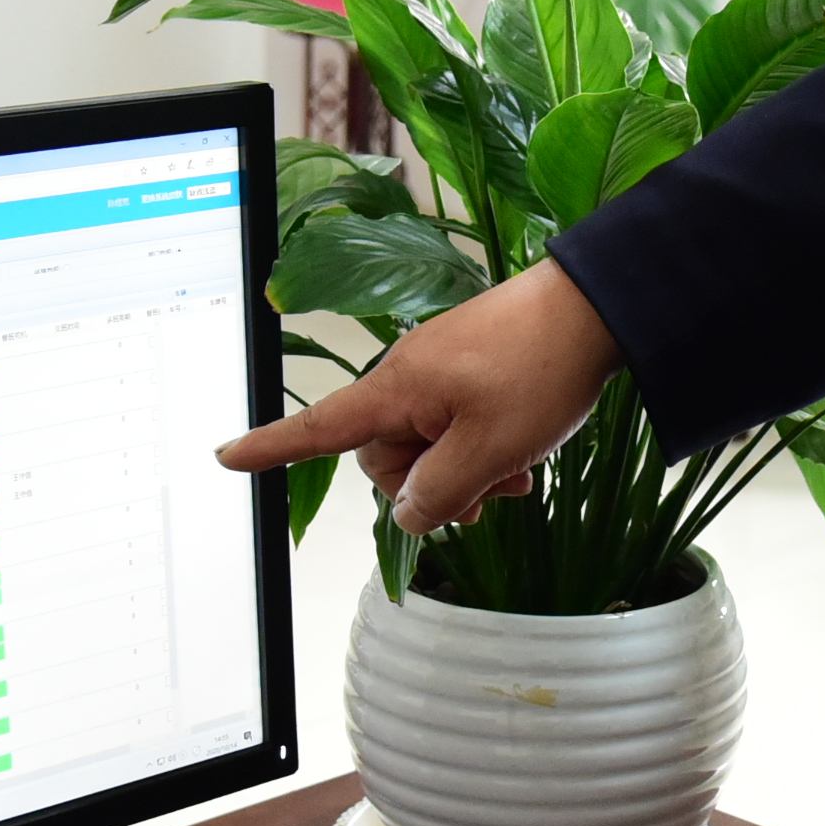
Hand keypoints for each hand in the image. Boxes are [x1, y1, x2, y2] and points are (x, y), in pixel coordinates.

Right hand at [215, 261, 623, 531]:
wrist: (597, 309)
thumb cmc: (541, 368)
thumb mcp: (489, 450)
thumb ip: (437, 493)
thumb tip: (405, 516)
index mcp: (397, 390)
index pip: (319, 428)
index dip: (272, 449)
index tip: (227, 457)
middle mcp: (407, 378)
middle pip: (387, 458)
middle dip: (431, 487)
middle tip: (489, 494)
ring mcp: (439, 372)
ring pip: (429, 448)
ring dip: (467, 472)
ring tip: (517, 473)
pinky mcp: (469, 370)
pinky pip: (456, 425)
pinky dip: (482, 448)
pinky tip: (523, 457)